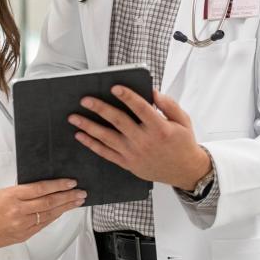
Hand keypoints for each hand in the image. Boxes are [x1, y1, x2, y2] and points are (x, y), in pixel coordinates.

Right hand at [0, 178, 85, 250]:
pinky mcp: (25, 235)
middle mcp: (19, 210)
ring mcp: (23, 224)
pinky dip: (55, 217)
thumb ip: (23, 191)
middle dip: (68, 196)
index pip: (41, 188)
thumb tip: (44, 188)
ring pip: (50, 214)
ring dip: (66, 207)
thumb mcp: (4, 193)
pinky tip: (63, 212)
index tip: (70, 182)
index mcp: (13, 196)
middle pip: (49, 202)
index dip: (58, 185)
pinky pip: (44, 224)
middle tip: (80, 192)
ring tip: (77, 201)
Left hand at [68, 88, 210, 190]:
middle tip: (85, 100)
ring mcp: (134, 154)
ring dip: (88, 126)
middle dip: (100, 109)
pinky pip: (106, 153)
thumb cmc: (183, 143)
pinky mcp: (128, 163)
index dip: (128, 97)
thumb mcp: (183, 120)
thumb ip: (168, 105)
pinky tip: (80, 136)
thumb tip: (152, 91)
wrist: (185, 172)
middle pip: (118, 121)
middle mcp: (145, 141)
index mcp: (160, 128)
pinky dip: (91, 144)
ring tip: (74, 117)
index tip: (115, 87)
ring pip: (107, 137)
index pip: (141, 108)